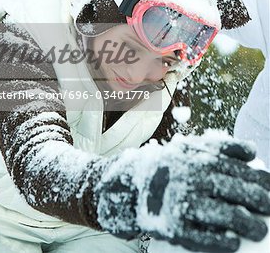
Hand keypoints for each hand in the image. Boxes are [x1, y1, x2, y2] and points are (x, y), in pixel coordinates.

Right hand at [95, 132, 269, 252]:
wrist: (132, 184)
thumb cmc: (171, 165)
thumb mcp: (192, 147)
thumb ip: (221, 146)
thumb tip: (252, 151)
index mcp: (199, 158)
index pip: (239, 169)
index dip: (261, 180)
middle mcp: (192, 178)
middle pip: (236, 192)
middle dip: (260, 202)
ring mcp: (183, 202)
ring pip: (224, 216)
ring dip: (248, 225)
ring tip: (261, 230)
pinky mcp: (174, 226)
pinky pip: (203, 237)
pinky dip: (221, 240)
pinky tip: (235, 242)